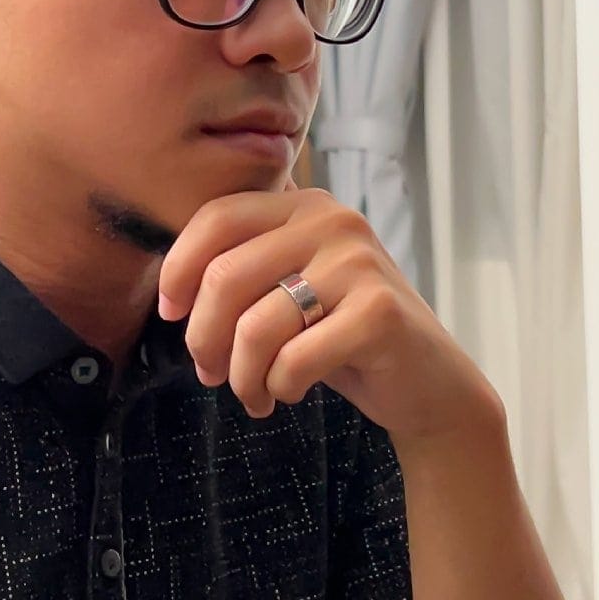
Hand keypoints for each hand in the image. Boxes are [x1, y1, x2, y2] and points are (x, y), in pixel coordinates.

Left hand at [157, 188, 499, 444]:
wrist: (427, 382)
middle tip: (210, 373)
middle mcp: (334, 222)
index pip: (216, 218)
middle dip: (203, 338)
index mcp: (306, 205)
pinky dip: (279, 388)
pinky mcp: (379, 314)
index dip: (178, 268)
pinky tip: (290, 393)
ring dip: (241, 376)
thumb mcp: (289, 289)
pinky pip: (293, 360)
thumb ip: (243, 271)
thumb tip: (172, 293)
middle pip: (225, 277)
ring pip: (255, 326)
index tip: (171, 312)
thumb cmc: (343, 337)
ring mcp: (360, 264)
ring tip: (254, 394)